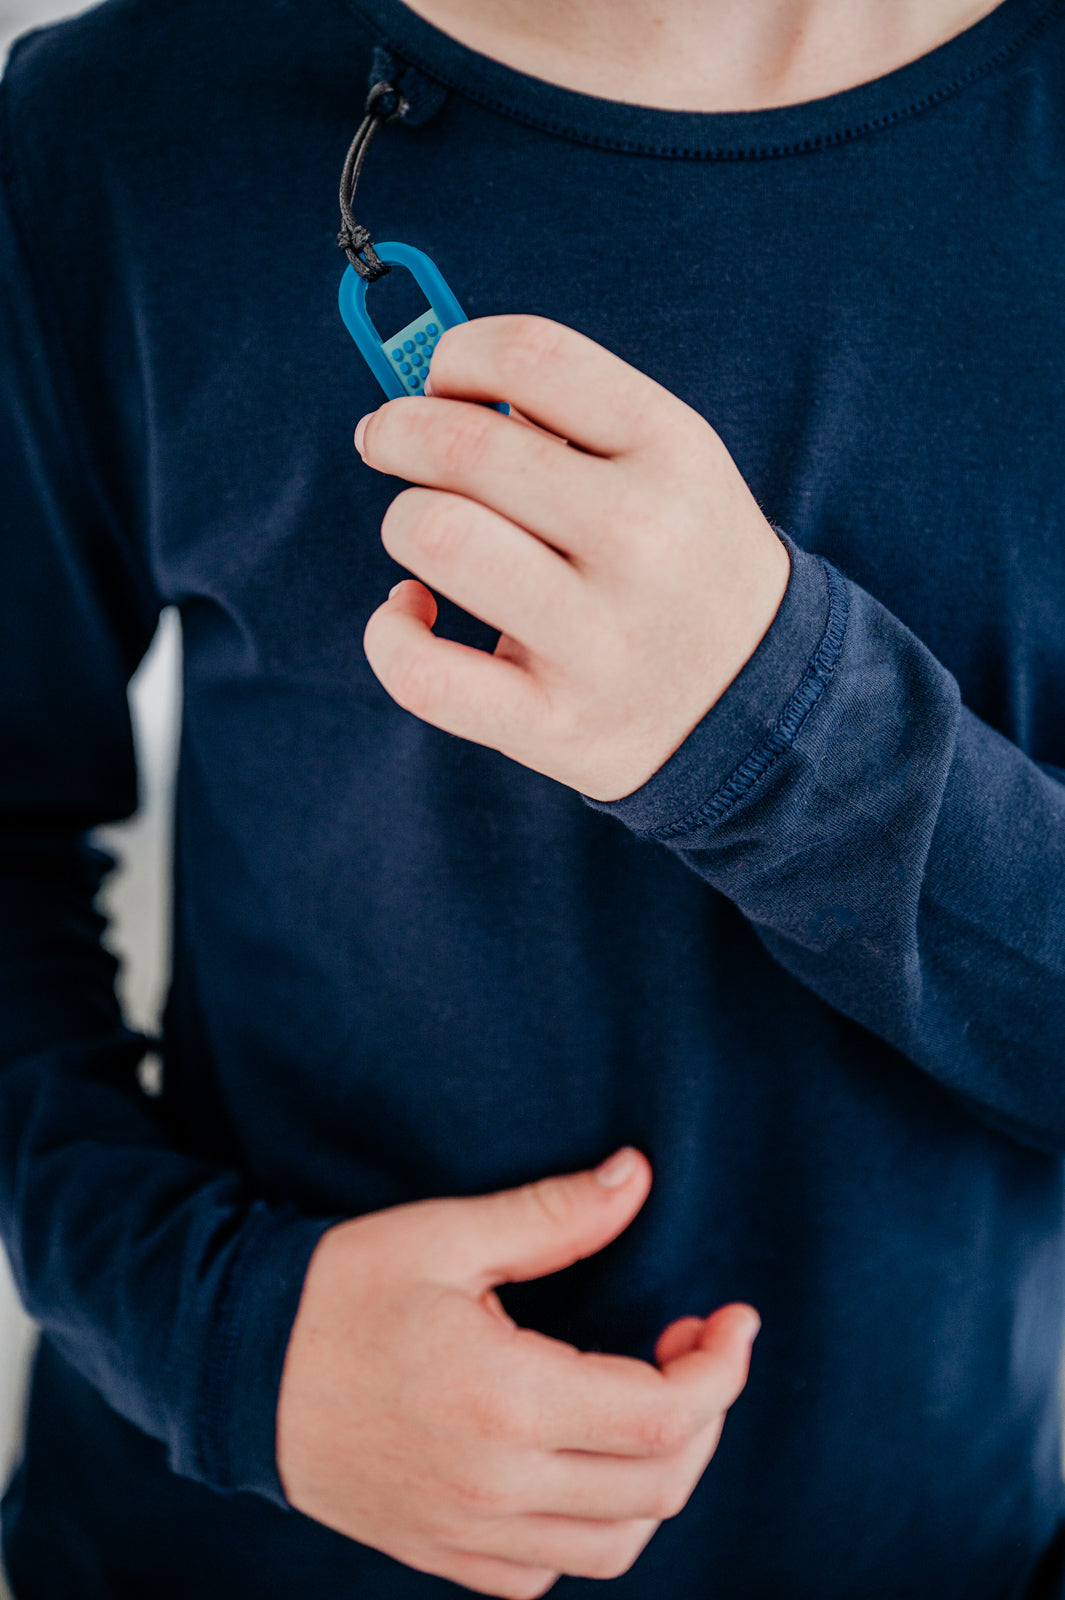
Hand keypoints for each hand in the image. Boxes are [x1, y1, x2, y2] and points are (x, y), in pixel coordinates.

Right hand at [276, 1148, 759, 1597]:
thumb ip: (553, 1215)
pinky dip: (597, 1523)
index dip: (722, 1368)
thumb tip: (637, 1176)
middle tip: (694, 1343)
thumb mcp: (446, 1236)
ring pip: (617, 1541)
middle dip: (707, 1412)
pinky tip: (585, 1458)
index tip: (734, 1318)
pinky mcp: (443, 1552)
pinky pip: (552, 1571)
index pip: (664, 1416)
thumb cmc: (337, 1289)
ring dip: (662, 1475)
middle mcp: (494, 1485)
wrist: (233, 1365)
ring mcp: (468, 1532)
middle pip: (660, 1484)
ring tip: (653, 1401)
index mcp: (503, 1399)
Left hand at [359, 315, 788, 801]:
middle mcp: (643, 541)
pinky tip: (410, 612)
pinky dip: (387, 633)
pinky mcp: (553, 723)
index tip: (439, 377)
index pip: (534, 357)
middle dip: (398, 431)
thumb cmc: (683, 565)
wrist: (760, 702)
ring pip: (438, 539)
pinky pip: (421, 670)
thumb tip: (441, 393)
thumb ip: (570, 419)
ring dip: (403, 524)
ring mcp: (598, 641)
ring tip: (422, 535)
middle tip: (386, 441)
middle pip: (466, 447)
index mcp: (674, 453)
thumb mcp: (670, 468)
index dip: (458, 353)